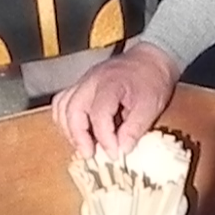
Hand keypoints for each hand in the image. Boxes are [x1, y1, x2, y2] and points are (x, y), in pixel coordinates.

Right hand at [52, 41, 177, 156]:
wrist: (150, 59)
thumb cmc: (152, 81)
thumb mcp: (151, 106)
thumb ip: (136, 128)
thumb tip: (122, 149)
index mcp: (111, 83)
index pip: (99, 114)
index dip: (105, 138)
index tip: (114, 154)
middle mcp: (92, 81)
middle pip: (72, 110)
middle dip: (79, 137)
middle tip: (90, 155)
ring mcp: (83, 82)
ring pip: (62, 106)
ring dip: (69, 129)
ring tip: (82, 146)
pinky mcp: (80, 85)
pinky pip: (62, 102)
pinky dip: (65, 120)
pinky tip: (77, 132)